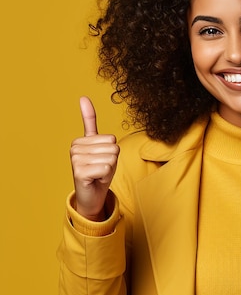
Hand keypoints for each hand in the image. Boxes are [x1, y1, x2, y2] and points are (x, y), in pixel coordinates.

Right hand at [70, 97, 118, 220]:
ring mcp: (75, 160)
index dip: (112, 153)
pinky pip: (107, 168)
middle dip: (111, 162)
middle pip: (112, 148)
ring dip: (109, 170)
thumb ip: (90, 122)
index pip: (111, 139)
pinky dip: (106, 176)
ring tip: (98, 175)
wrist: (92, 197)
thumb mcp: (100, 147)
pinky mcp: (79, 172)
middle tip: (100, 170)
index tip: (100, 161)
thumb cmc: (98, 172)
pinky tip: (96, 180)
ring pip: (111, 158)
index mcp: (79, 141)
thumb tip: (83, 97)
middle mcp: (74, 148)